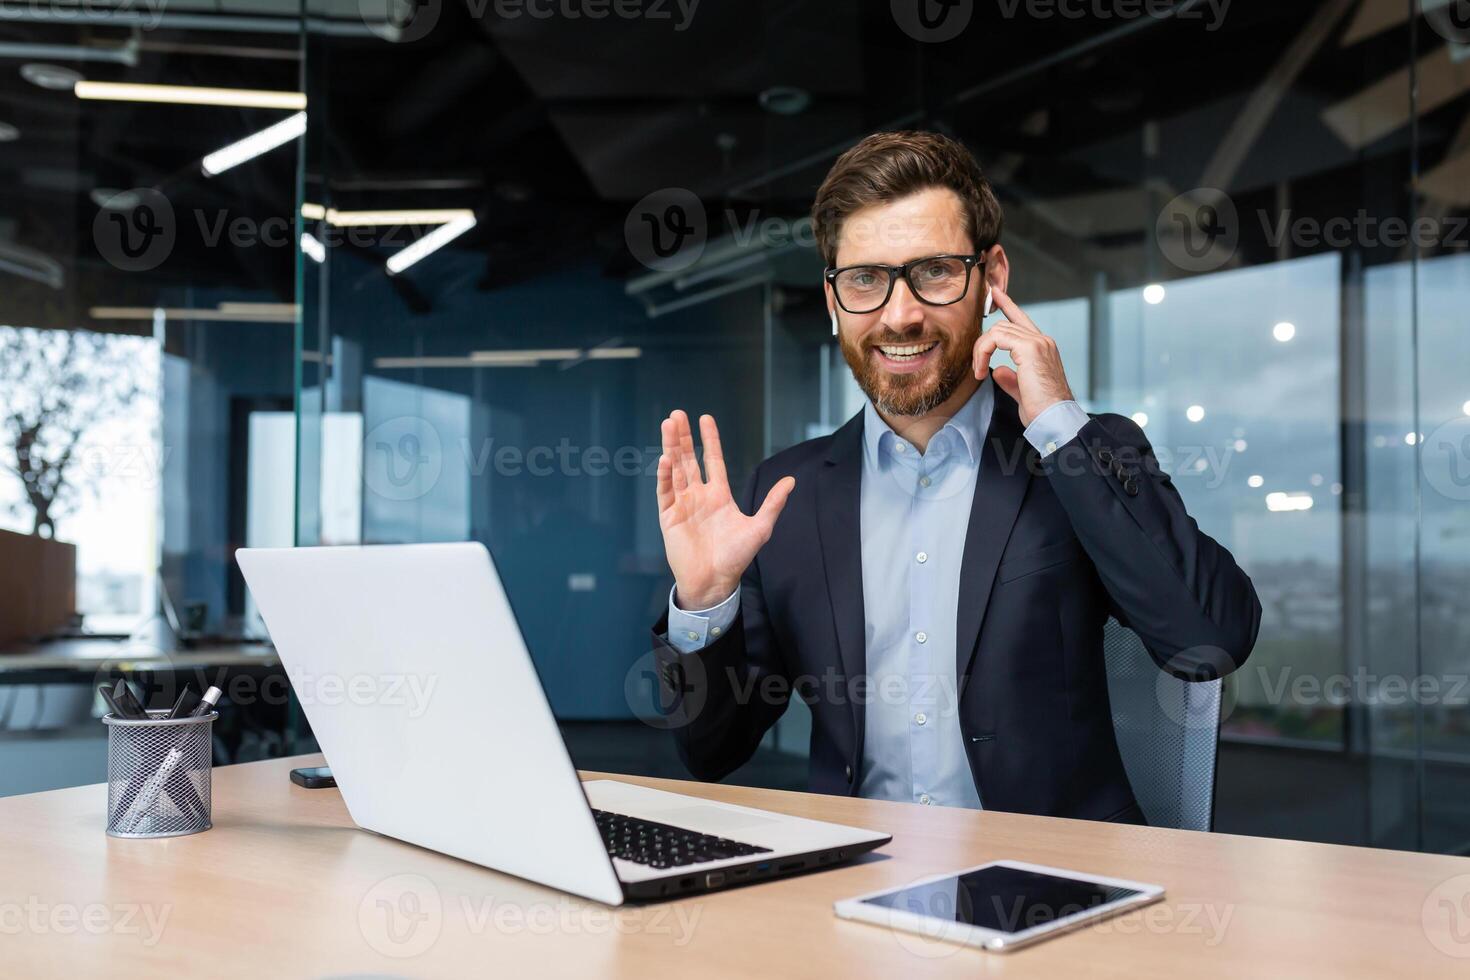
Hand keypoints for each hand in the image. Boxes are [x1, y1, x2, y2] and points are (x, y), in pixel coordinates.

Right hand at [657, 410, 794, 609]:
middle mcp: (698, 495)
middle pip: (689, 459)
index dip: (710, 439)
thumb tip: (791, 481)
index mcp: (719, 495)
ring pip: (674, 469)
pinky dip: (664, 475)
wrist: (715, 581)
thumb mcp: (760, 527)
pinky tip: (666, 458)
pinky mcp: (669, 516)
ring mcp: (682, 504)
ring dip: (671, 447)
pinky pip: (665, 491)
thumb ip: (772, 503)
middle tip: (677, 414)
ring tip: (668, 424)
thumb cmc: (736, 557)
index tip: (705, 418)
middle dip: (684, 437)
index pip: (712, 460)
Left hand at [971, 285, 1074, 426]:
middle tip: (976, 367)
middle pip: (1004, 325)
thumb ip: (1010, 378)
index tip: (995, 294)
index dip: (1007, 306)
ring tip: (978, 371)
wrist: (1054, 417)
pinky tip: (981, 370)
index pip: (1022, 320)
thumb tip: (998, 370)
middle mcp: (1042, 341)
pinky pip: (996, 337)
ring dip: (981, 350)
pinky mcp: (1030, 347)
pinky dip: (983, 351)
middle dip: (983, 342)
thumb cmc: (1042, 410)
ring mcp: (1038, 342)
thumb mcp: (1022, 391)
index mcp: (1042, 348)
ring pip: (998, 330)